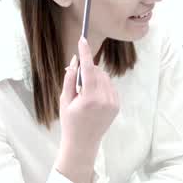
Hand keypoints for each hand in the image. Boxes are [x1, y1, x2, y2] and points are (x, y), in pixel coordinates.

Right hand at [58, 37, 119, 153]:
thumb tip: (75, 60)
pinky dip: (102, 86)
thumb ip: (70, 78)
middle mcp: (104, 99)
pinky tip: (93, 98)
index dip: (85, 52)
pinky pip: (110, 86)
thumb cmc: (69, 121)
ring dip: (95, 78)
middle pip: (97, 71)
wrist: (83, 143)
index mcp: (89, 98)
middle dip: (88, 70)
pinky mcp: (117, 105)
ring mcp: (113, 102)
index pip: (88, 69)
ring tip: (85, 93)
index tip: (82, 39)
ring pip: (105, 77)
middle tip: (77, 80)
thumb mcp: (65, 99)